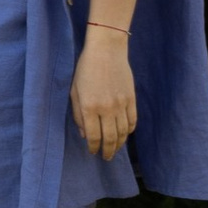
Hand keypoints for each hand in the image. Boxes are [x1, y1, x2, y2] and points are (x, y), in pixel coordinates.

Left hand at [71, 23, 137, 160]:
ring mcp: (121, 104)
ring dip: (120, 144)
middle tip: (106, 157)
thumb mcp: (75, 90)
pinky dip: (129, 130)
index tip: (93, 152)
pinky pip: (133, 120)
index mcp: (90, 107)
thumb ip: (78, 114)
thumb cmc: (86, 68)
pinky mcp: (131, 98)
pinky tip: (125, 134)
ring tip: (116, 149)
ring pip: (123, 132)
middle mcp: (107, 109)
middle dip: (108, 151)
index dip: (94, 147)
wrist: (107, 50)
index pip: (94, 136)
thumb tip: (84, 134)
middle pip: (110, 138)